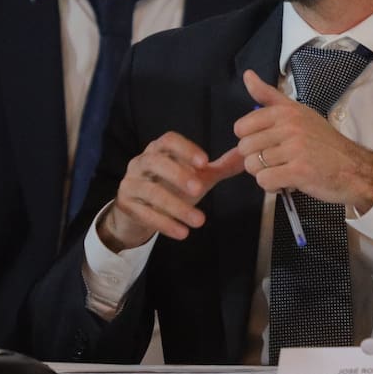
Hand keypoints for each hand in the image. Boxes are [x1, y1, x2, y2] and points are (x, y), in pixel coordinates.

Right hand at [97, 132, 245, 251]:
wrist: (136, 211)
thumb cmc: (170, 187)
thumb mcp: (195, 176)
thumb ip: (219, 167)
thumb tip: (247, 155)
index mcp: (158, 150)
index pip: (168, 140)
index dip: (186, 149)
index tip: (205, 162)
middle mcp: (141, 162)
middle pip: (155, 162)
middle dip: (177, 175)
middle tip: (199, 190)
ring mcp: (131, 183)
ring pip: (150, 191)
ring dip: (175, 206)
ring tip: (199, 221)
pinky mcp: (125, 205)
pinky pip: (143, 213)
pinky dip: (164, 223)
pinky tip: (182, 233)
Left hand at [234, 69, 372, 211]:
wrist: (355, 169)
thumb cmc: (323, 142)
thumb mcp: (298, 112)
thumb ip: (268, 95)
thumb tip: (247, 75)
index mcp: (285, 111)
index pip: (242, 127)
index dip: (249, 140)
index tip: (267, 143)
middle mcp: (289, 127)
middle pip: (245, 148)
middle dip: (256, 159)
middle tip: (277, 160)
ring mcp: (295, 149)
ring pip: (252, 166)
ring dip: (264, 174)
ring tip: (284, 170)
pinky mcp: (299, 171)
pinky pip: (265, 181)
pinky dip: (272, 186)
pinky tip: (286, 181)